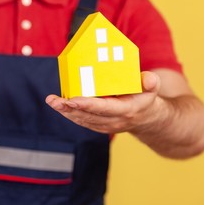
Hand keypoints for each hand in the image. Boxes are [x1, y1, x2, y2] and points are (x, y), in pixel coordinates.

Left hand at [45, 71, 160, 133]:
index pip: (104, 108)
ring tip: (52, 101)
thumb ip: (151, 82)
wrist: (145, 119)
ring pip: (82, 119)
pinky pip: (81, 120)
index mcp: (125, 111)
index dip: (87, 105)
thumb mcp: (152, 89)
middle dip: (69, 108)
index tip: (72, 100)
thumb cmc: (145, 98)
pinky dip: (69, 113)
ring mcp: (104, 125)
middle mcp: (113, 121)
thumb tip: (148, 79)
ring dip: (65, 111)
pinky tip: (58, 105)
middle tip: (54, 101)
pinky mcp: (98, 126)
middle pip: (88, 115)